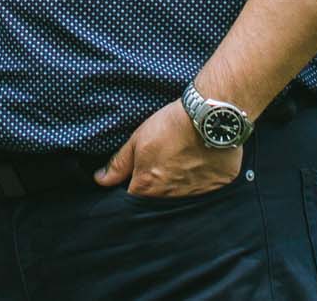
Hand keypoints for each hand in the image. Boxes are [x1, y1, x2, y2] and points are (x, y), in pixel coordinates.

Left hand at [95, 99, 243, 197]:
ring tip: (183, 161)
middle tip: (163, 163)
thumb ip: (118, 164)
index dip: (133, 186)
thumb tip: (100, 180)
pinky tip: (201, 163)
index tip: (138, 173)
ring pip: (181, 196)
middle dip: (156, 186)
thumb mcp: (137, 140)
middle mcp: (170, 198)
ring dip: (179, 184)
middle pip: (158, 199)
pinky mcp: (215, 188)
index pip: (133, 199)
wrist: (209, 117)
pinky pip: (205, 190)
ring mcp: (195, 195)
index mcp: (147, 188)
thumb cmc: (170, 126)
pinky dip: (201, 180)